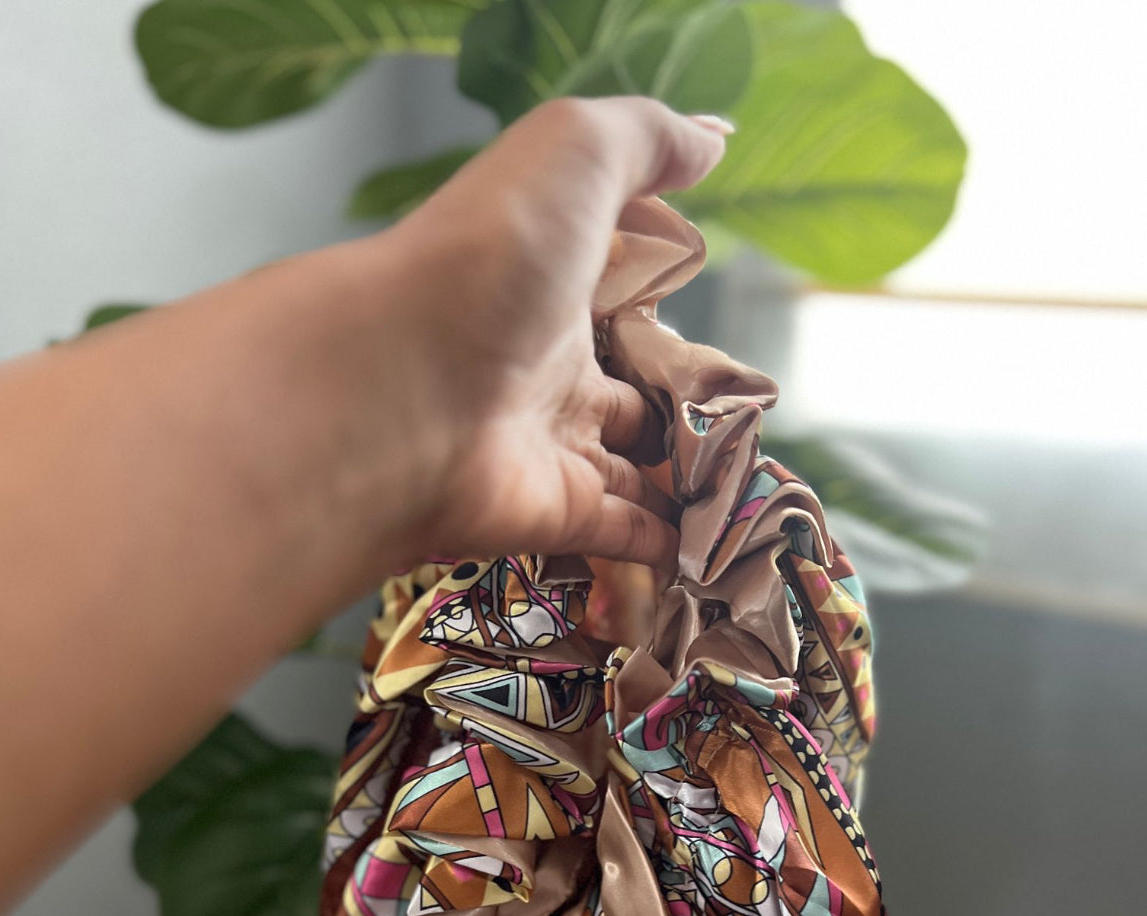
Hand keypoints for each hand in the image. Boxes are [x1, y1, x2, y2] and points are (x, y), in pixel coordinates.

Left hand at [360, 98, 730, 571]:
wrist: (403, 384)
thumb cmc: (486, 256)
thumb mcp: (572, 153)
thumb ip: (647, 140)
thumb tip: (713, 140)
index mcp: (547, 284)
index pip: (616, 292)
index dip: (659, 295)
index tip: (704, 301)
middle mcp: (544, 369)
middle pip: (629, 392)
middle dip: (681, 405)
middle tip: (743, 417)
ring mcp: (549, 447)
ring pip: (634, 468)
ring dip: (682, 479)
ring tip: (742, 488)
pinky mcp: (557, 514)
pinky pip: (625, 533)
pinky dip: (667, 544)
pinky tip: (709, 545)